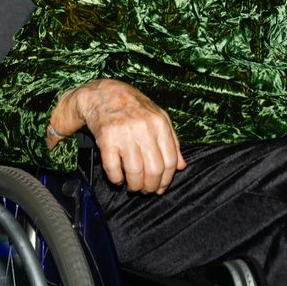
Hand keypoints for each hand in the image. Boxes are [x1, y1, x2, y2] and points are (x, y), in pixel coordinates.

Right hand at [49, 79, 185, 194]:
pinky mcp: (106, 139)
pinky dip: (116, 179)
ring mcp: (125, 134)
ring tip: (133, 187)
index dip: (166, 179)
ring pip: (135, 172)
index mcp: (160, 124)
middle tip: (147, 190)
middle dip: (151, 186)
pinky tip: (119, 179)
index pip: (170, 160)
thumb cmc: (135, 108)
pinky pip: (113, 168)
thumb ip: (172, 142)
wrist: (104, 95)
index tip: (161, 187)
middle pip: (154, 169)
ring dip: (135, 186)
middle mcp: (144, 129)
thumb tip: (182, 166)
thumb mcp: (159, 119)